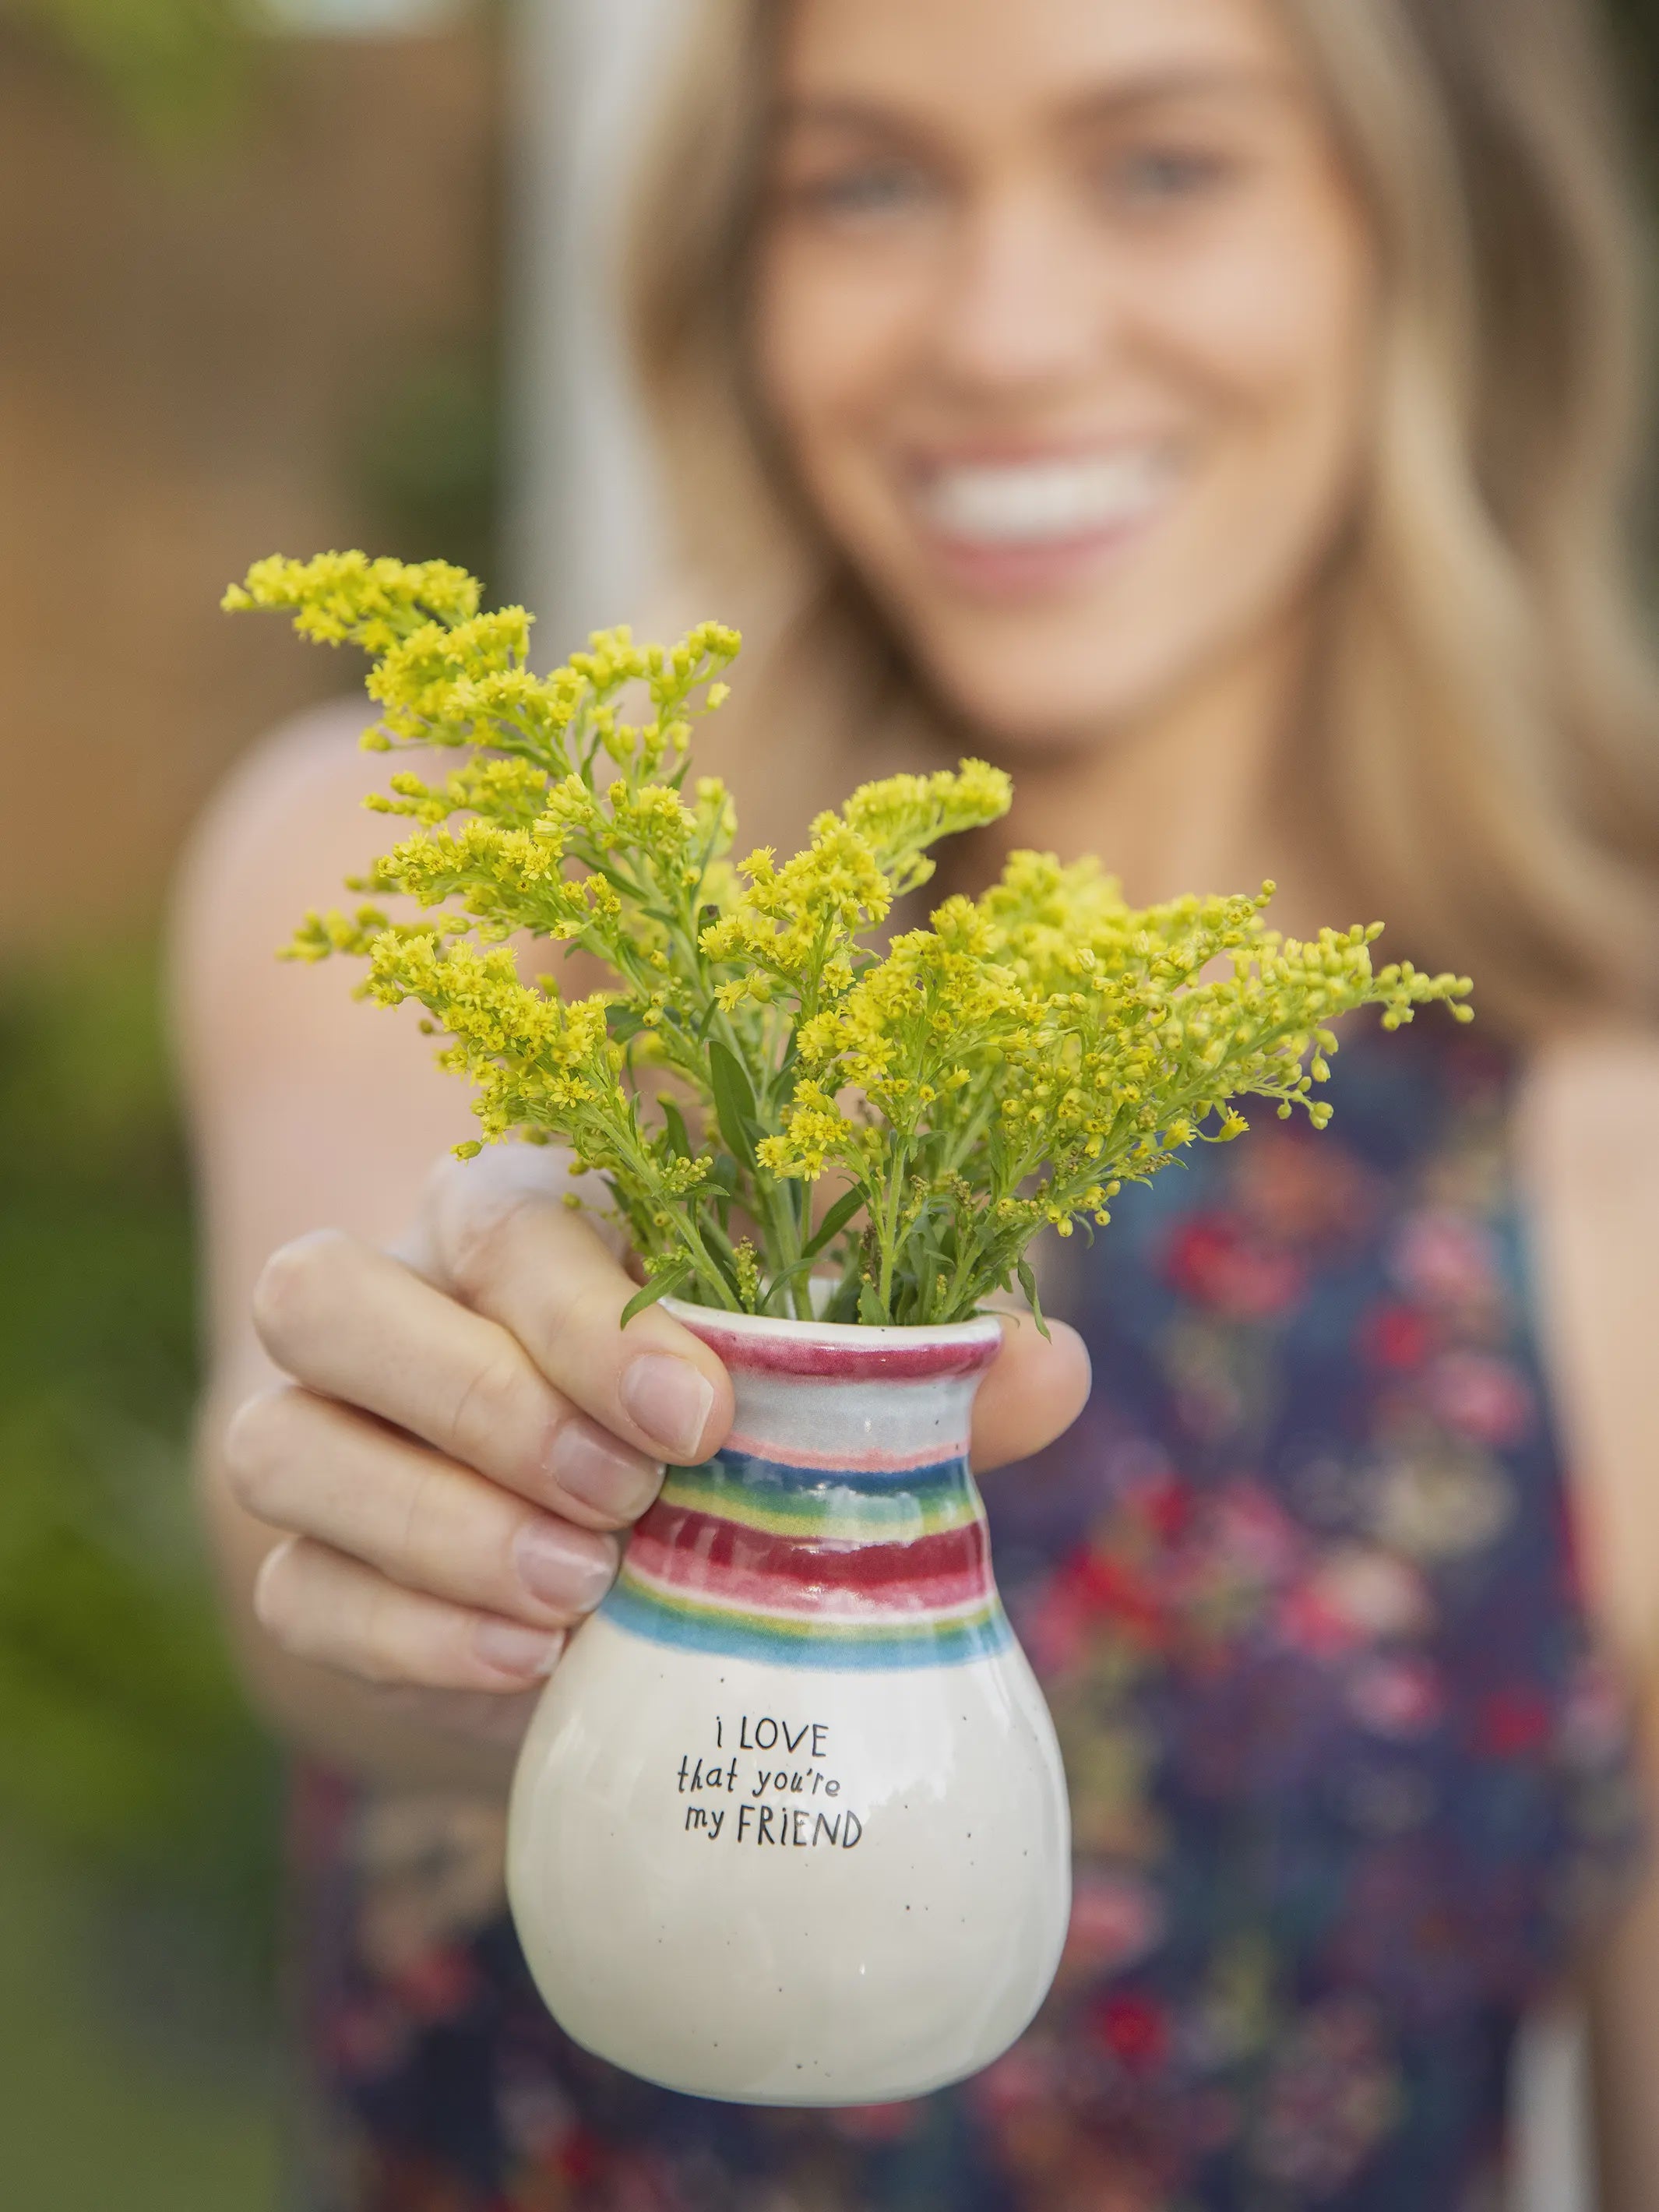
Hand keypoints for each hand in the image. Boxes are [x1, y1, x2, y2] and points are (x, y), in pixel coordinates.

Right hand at [225, 1147, 1090, 1700]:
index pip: (501, 1219)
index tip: (704, 1415)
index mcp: (514, 1221)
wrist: (599, 1580)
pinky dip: (399, 1630)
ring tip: (581, 1597)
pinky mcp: (303, 1569)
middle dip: (482, 1400)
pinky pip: (292, 1588)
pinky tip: (524, 1669)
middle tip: (629, 1507)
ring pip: (278, 1442)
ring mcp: (323, 1437)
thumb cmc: (725, 1441)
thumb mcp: (821, 1392)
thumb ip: (919, 1373)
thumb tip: (1051, 1363)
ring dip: (428, 1523)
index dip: (586, 1312)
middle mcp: (392, 1304)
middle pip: (329, 1295)